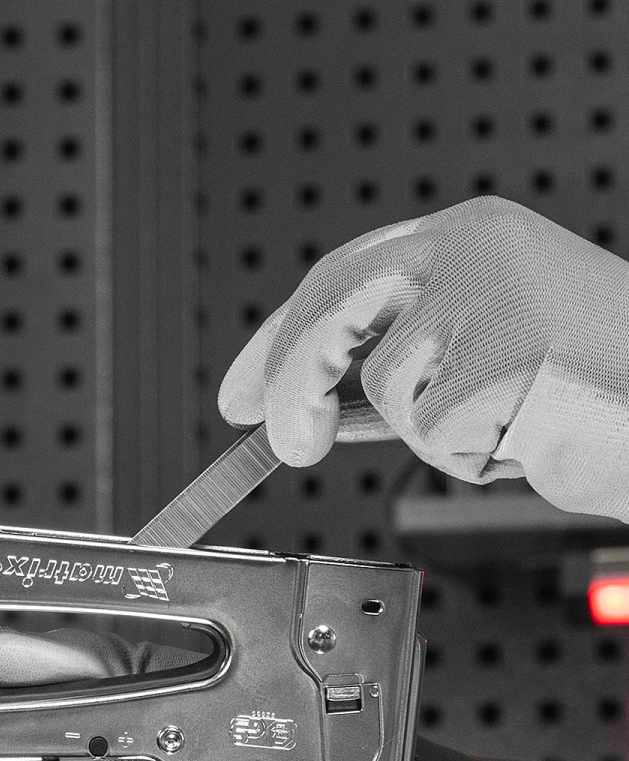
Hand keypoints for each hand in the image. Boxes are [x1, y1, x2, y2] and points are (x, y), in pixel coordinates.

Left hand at [218, 195, 628, 520]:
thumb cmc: (587, 385)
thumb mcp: (481, 344)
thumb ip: (404, 347)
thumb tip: (307, 399)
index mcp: (466, 236)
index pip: (339, 277)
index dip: (276, 340)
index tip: (241, 394)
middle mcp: (474, 248)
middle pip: (330, 307)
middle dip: (291, 381)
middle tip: (288, 441)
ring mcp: (491, 294)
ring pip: (389, 389)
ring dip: (432, 432)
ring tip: (508, 418)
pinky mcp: (507, 352)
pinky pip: (434, 433)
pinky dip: (470, 457)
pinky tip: (528, 434)